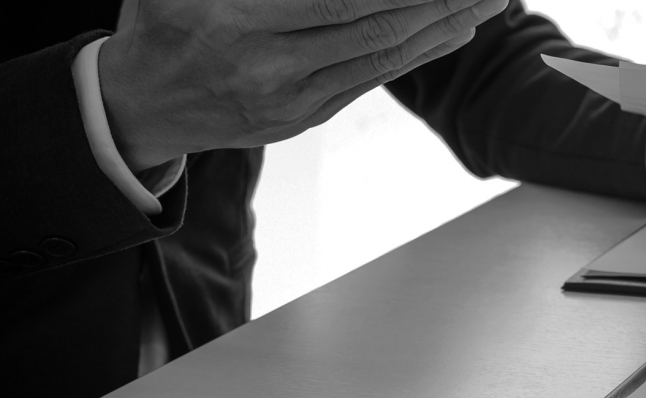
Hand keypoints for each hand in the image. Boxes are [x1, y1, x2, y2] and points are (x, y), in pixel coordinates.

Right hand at [101, 0, 510, 171]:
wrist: (139, 104)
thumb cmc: (166, 20)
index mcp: (234, 20)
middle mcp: (266, 64)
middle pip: (374, 24)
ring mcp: (290, 99)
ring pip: (383, 56)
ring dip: (445, 25)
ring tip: (488, 0)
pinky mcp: (305, 119)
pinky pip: (374, 79)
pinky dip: (419, 52)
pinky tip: (453, 30)